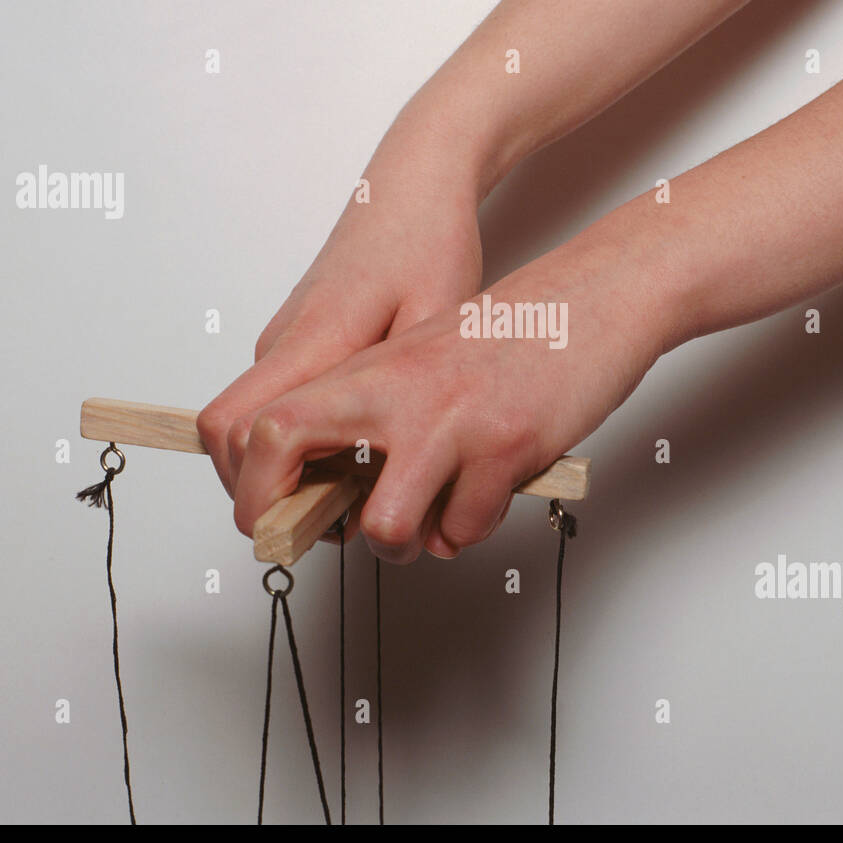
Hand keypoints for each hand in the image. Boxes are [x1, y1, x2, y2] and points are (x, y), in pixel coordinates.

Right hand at [197, 97, 490, 512]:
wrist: (413, 184)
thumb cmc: (427, 243)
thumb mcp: (435, 323)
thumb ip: (402, 396)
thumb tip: (384, 471)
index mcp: (314, 339)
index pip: (241, 431)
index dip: (252, 492)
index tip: (287, 531)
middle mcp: (284, 340)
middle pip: (227, 438)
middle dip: (259, 490)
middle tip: (323, 523)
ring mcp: (284, 337)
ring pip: (249, 423)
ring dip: (280, 466)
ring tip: (345, 492)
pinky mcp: (296, 336)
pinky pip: (272, 403)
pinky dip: (294, 439)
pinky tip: (348, 451)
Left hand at [227, 226, 675, 562]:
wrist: (591, 298)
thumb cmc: (509, 334)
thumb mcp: (421, 358)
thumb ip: (374, 412)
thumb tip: (337, 486)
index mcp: (369, 370)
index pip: (268, 425)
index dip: (251, 482)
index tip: (267, 516)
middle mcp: (397, 392)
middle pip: (291, 456)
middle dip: (290, 521)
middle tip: (318, 538)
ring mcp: (450, 421)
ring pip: (388, 527)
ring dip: (404, 545)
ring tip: (427, 524)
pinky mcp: (505, 446)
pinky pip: (465, 529)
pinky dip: (471, 528)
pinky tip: (486, 496)